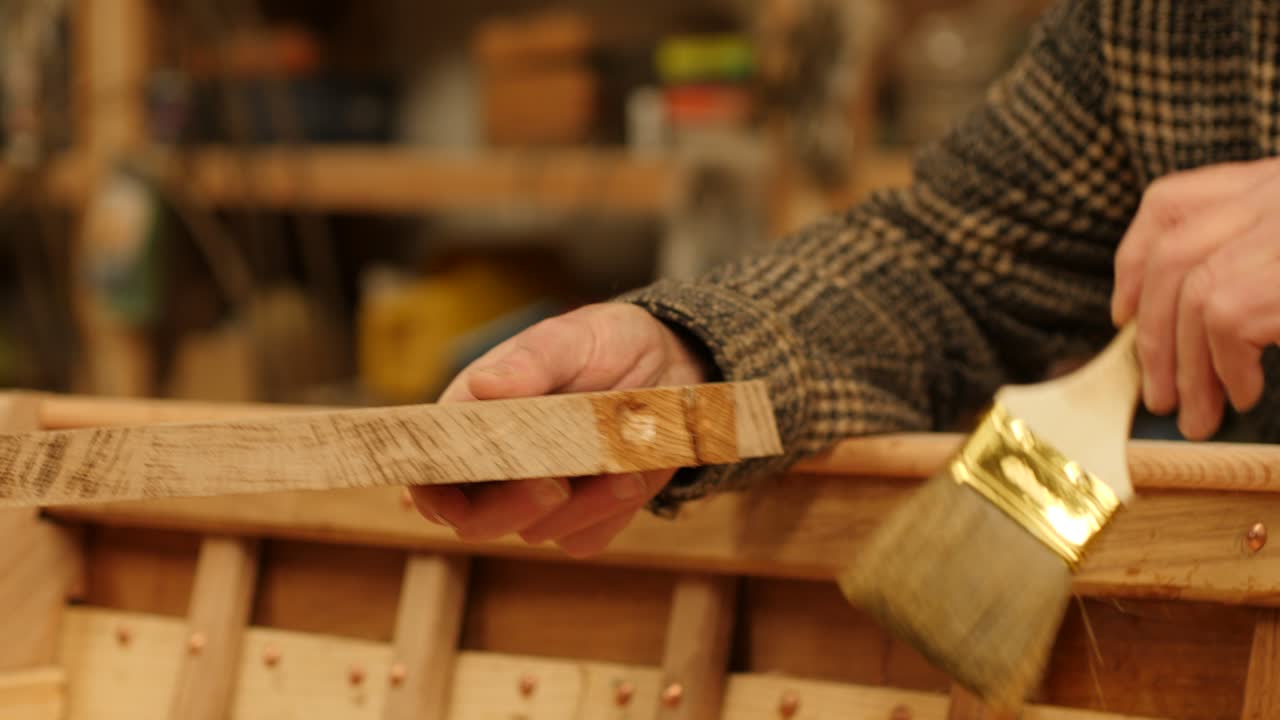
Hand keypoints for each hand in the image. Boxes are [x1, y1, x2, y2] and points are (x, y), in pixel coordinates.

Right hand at [408, 302, 712, 556]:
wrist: (669, 364)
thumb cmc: (605, 344)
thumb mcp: (573, 338)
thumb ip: (532, 361)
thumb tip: (483, 385)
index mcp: (473, 418)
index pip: (428, 471)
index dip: (429, 490)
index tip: (452, 496)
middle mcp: (498, 466)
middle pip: (474, 520)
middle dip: (511, 507)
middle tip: (552, 482)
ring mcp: (540, 496)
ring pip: (537, 531)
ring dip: (580, 504)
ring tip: (621, 463)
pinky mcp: (585, 517)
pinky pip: (585, 538)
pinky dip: (610, 512)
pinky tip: (633, 473)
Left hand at [1111, 157, 1279, 439]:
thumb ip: (1248, 258)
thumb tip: (1160, 320)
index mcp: (1269, 180)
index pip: (1170, 202)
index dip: (1133, 259)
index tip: (1121, 313)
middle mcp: (1274, 189)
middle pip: (1173, 254)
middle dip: (1153, 334)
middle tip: (1156, 394)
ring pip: (1193, 295)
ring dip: (1186, 367)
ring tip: (1197, 413)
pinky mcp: (1279, 276)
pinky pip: (1226, 321)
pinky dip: (1226, 368)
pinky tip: (1243, 394)